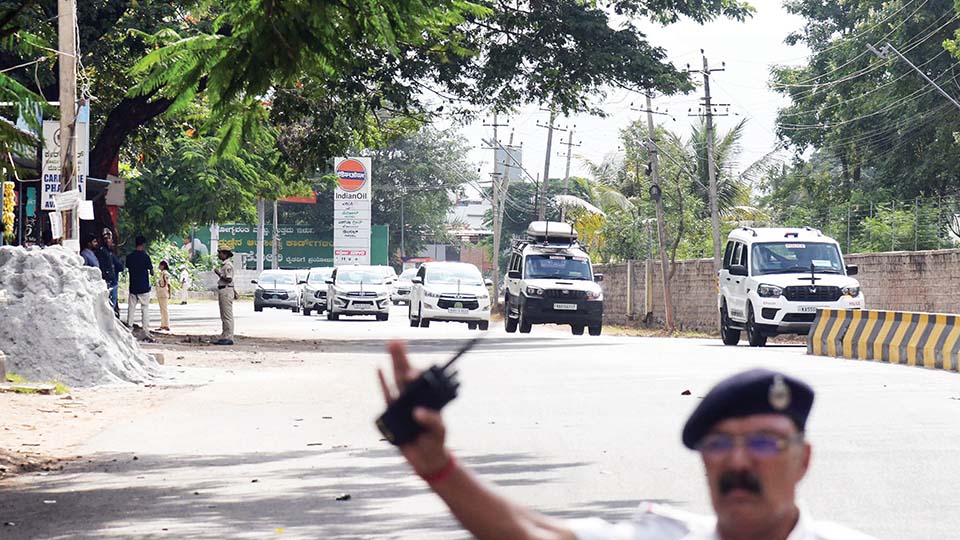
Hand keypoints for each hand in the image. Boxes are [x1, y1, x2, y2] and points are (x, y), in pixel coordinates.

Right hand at [379, 341, 450, 475]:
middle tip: (395, 340)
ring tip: (390, 346)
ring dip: (392, 363)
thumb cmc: (435, 441)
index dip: (417, 374)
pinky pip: (386, 396)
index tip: (416, 374)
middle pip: (406, 373)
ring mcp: (402, 404)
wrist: (425, 458)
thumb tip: (417, 412)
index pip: (422, 381)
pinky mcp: (391, 413)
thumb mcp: (439, 431)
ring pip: (396, 380)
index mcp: (428, 398)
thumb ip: (432, 421)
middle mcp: (414, 397)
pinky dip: (382, 383)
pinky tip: (379, 369)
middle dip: (401, 357)